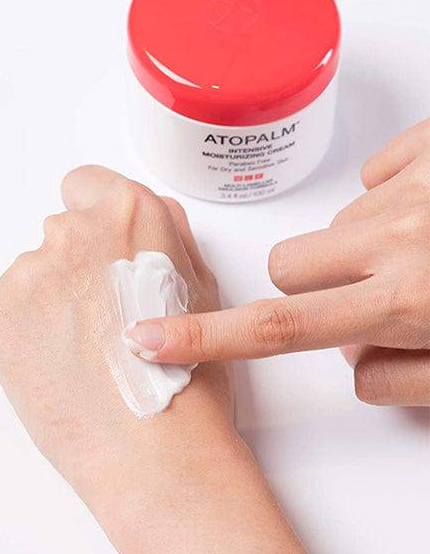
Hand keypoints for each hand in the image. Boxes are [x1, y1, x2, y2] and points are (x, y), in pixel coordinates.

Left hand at [0, 165, 309, 553]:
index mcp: (130, 213)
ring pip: (30, 276)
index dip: (93, 219)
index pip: (84, 184)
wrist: (156, 451)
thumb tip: (141, 218)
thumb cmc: (189, 379)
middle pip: (59, 235)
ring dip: (47, 305)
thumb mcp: (203, 287)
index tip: (96, 250)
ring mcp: (28, 272)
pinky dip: (18, 334)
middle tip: (100, 323)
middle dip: (75, 268)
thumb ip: (166, 234)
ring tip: (82, 357)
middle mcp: (74, 231)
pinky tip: (54, 368)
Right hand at [124, 119, 429, 406]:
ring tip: (417, 257)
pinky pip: (377, 171)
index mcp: (408, 302)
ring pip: (336, 222)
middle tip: (368, 298)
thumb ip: (398, 382)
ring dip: (360, 247)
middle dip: (309, 286)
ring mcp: (414, 187)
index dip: (205, 337)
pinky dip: (391, 196)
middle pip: (288, 263)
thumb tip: (352, 362)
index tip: (151, 338)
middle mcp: (399, 237)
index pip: (280, 327)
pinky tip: (428, 215)